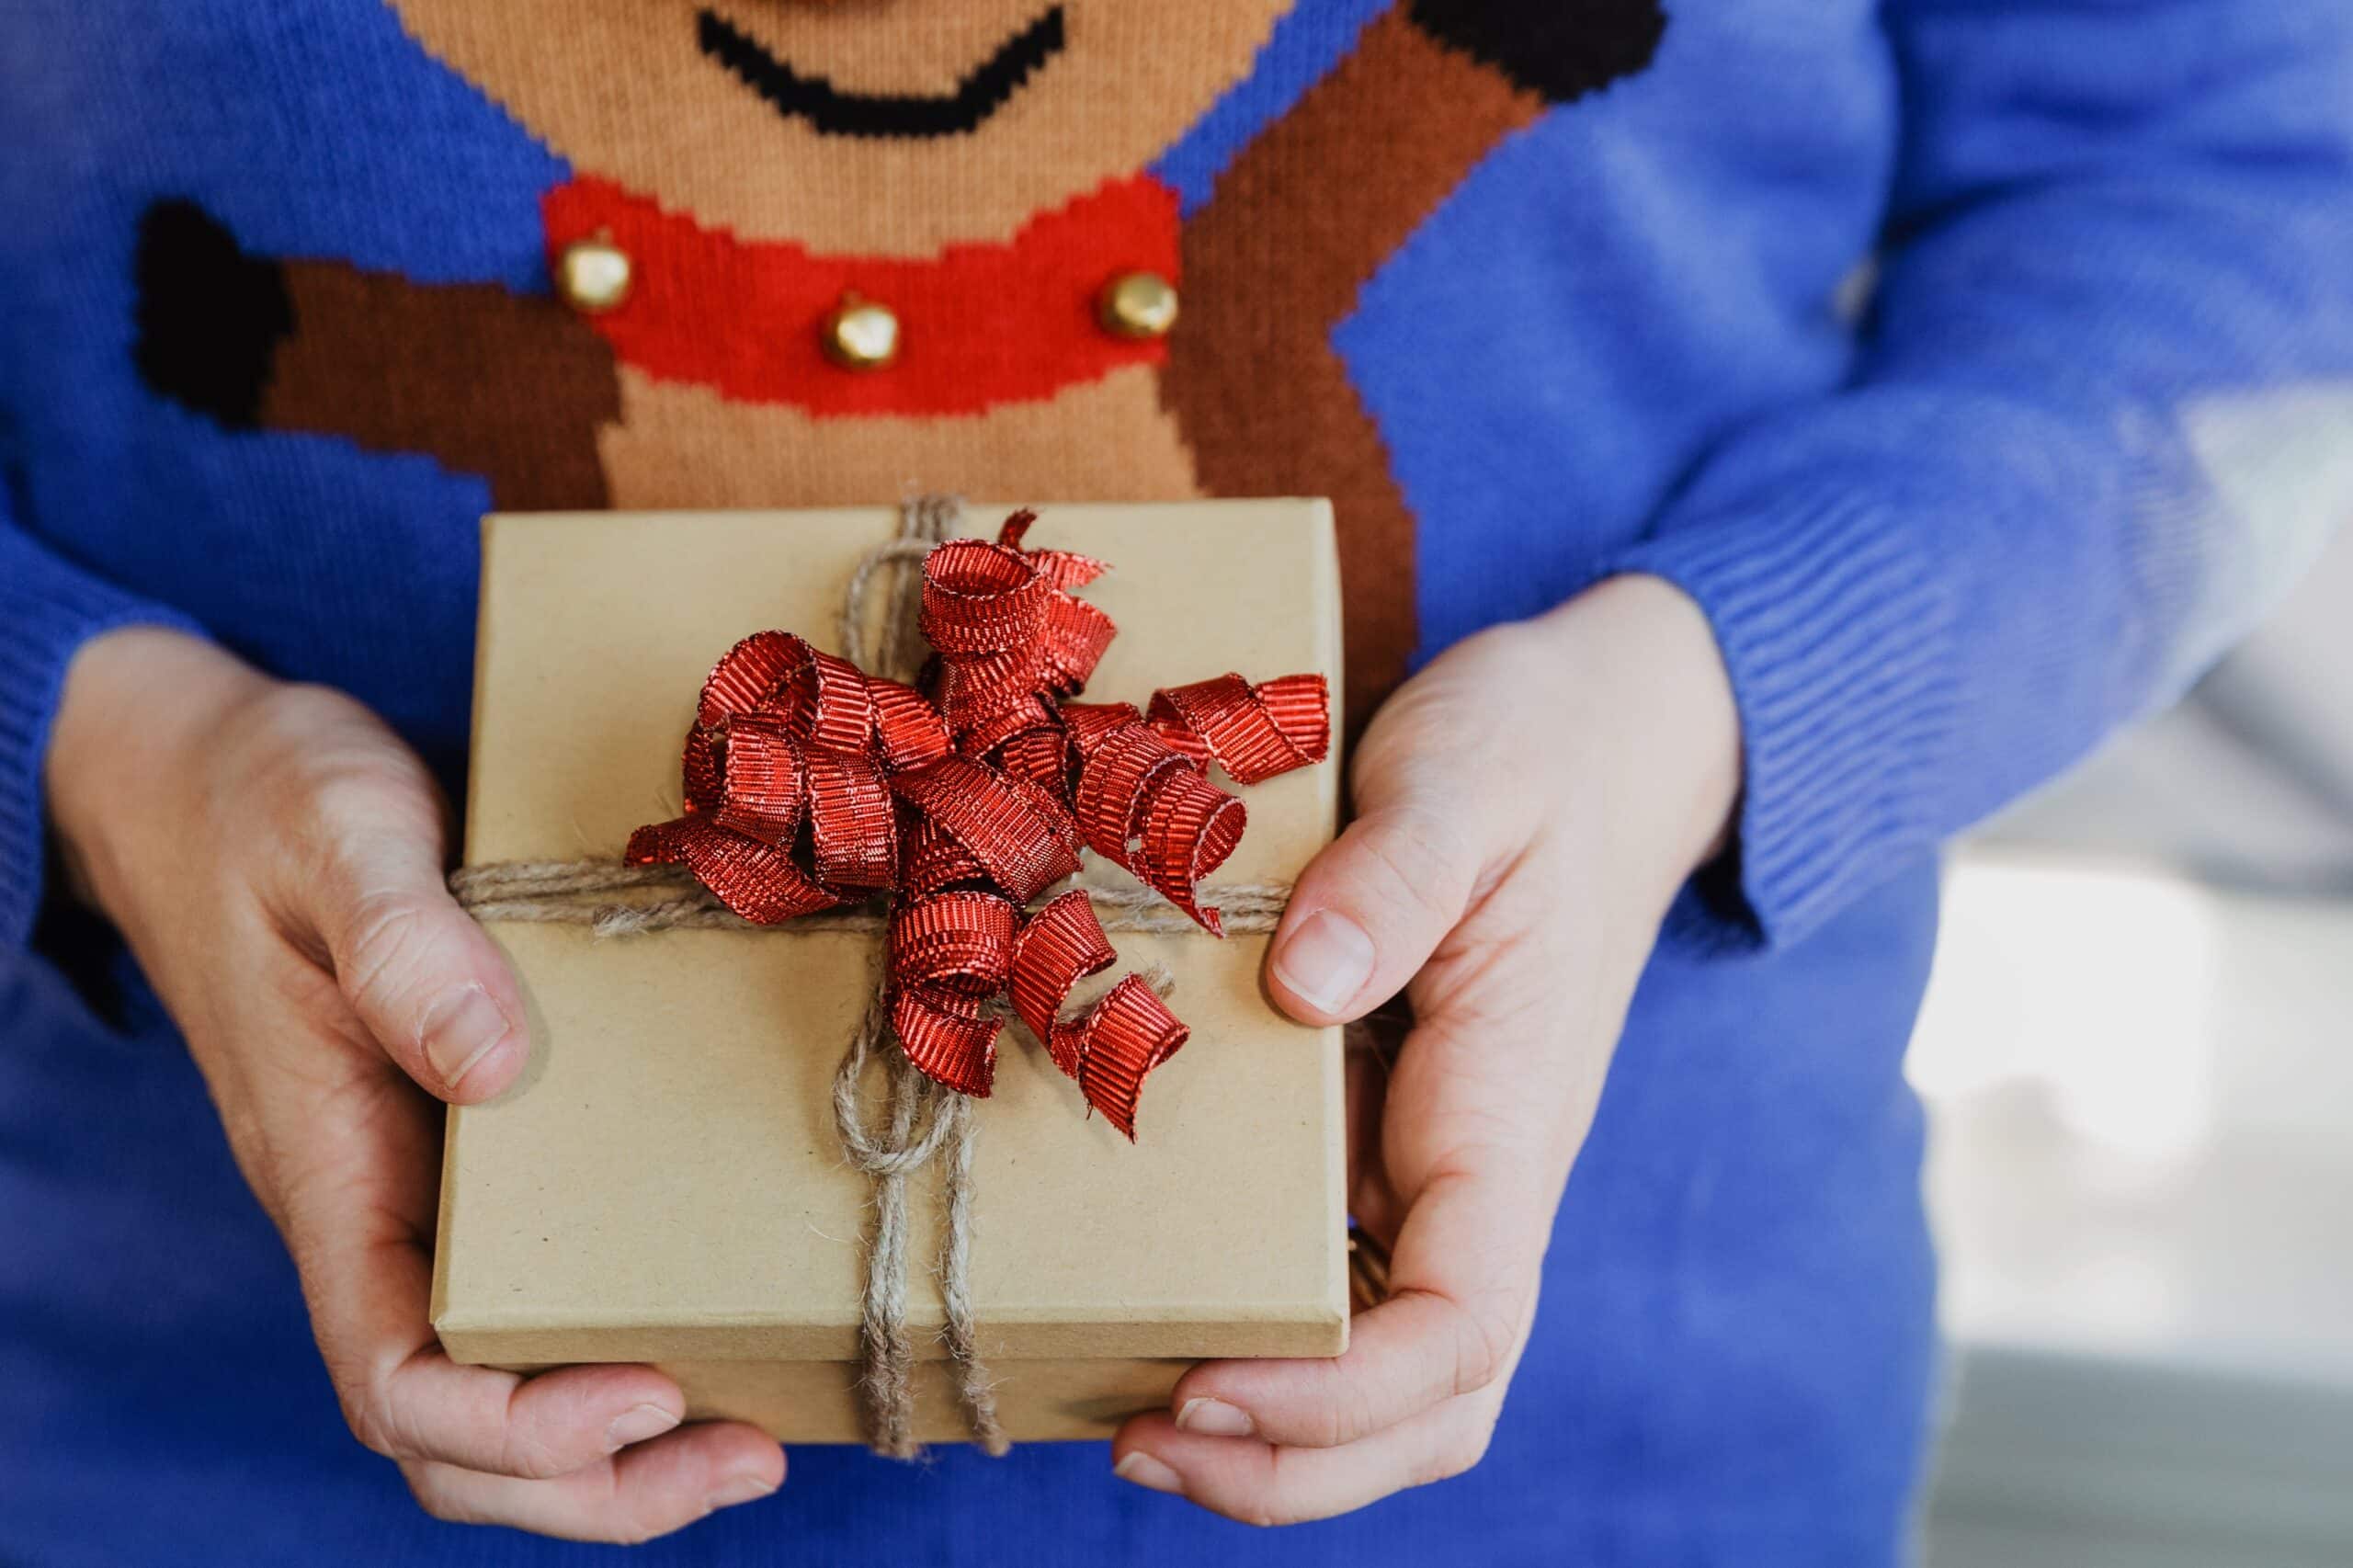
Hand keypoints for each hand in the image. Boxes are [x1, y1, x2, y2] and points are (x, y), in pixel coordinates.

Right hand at [45, 629, 784, 1541]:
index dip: (516, 1428)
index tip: (648, 1394)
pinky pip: (530, 1292)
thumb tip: (496, 1065)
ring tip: (759, 1439)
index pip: (396, 1376)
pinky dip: (618, 1341)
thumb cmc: (264, 799)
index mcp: (323, 1167)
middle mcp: (370, 1211)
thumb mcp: (336, 835)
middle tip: (751, 1461)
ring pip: (496, 1384)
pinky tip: (720, 1326)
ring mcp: (416, 1193)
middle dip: (595, 1482)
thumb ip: (403, 944)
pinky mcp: (465, 1151)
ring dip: (620, 1444)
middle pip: (454, 1432)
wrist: (210, 774)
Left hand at [1111, 576, 1740, 1521]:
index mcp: (1508, 1111)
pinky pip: (1338, 1279)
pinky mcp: (1390, 1138)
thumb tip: (1306, 988)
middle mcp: (1479, 1172)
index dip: (1341, 1396)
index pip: (1463, 1323)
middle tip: (1135, 1441)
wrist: (1604, 736)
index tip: (1205, 1385)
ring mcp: (1435, 1167)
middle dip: (1294, 1463)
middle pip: (1430, 1403)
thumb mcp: (1468, 772)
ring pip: (1387, 1371)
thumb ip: (1396, 872)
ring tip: (1126, 1420)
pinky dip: (1258, 1335)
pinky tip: (1153, 1314)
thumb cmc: (1539, 749)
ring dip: (1274, 1432)